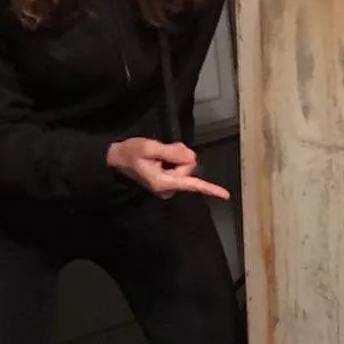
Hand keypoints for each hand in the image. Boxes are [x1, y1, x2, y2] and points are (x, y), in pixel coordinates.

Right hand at [106, 138, 229, 200]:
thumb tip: (191, 157)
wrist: (117, 159)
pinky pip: (181, 167)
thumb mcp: (149, 147)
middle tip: (162, 150)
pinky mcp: (170, 181)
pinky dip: (174, 158)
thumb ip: (171, 152)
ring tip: (159, 153)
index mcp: (163, 182)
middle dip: (180, 155)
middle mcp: (168, 188)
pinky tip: (162, 156)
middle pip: (189, 167)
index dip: (209, 189)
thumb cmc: (130, 153)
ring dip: (176, 155)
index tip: (225, 195)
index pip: (190, 184)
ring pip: (186, 165)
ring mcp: (169, 186)